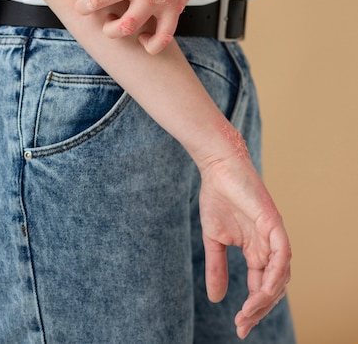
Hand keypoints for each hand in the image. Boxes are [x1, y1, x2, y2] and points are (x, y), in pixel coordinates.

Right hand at [198, 153, 290, 339]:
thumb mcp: (213, 240)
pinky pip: (282, 255)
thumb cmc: (217, 197)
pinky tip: (263, 291)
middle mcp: (269, 246)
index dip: (253, 309)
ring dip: (266, 298)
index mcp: (257, 250)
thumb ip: (217, 267)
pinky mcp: (273, 223)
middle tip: (242, 325)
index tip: (239, 327)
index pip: (262, 287)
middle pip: (274, 287)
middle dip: (259, 309)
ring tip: (248, 312)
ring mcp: (273, 235)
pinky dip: (276, 275)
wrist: (217, 168)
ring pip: (281, 275)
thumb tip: (216, 299)